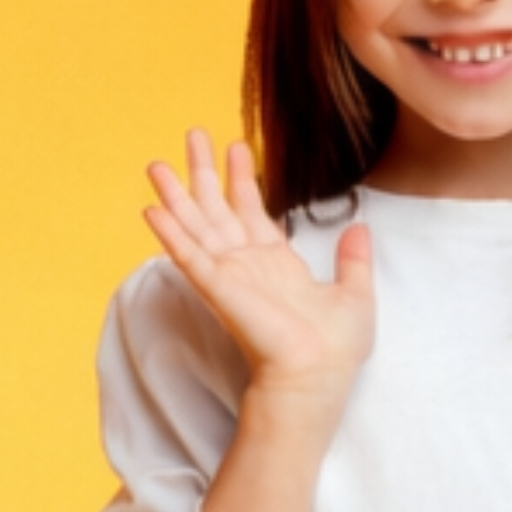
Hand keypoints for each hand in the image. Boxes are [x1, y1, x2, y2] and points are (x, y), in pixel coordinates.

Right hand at [145, 130, 373, 407]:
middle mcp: (246, 265)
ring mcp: (229, 275)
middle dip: (203, 172)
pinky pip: (188, 255)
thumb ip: (353, 261)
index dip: (243, 178)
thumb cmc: (335, 349)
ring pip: (195, 225)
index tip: (236, 147)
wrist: (317, 376)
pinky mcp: (217, 287)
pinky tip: (151, 210)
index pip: (252, 212)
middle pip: (217, 209)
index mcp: (276, 264)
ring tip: (157, 164)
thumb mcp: (355, 295)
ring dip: (175, 194)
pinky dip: (170, 233)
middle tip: (192, 134)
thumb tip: (360, 228)